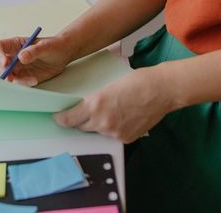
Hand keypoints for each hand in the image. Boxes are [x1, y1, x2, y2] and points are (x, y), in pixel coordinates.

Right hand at [0, 34, 74, 85]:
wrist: (63, 54)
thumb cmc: (53, 45)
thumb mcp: (45, 46)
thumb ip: (33, 51)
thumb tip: (21, 57)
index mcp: (15, 44)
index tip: (5, 62)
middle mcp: (13, 56)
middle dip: (4, 72)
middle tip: (11, 78)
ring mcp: (18, 67)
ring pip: (8, 76)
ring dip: (15, 80)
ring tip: (30, 79)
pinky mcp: (24, 76)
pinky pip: (19, 82)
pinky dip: (25, 83)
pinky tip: (35, 80)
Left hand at [53, 67, 174, 142]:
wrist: (161, 89)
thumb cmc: (137, 81)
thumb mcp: (108, 86)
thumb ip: (95, 100)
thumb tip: (85, 109)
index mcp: (95, 104)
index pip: (69, 119)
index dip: (62, 119)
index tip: (58, 117)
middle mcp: (102, 122)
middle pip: (81, 127)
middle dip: (80, 121)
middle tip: (82, 114)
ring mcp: (114, 133)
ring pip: (98, 132)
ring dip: (99, 124)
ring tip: (111, 112)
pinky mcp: (126, 139)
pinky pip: (112, 136)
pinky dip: (114, 129)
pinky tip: (122, 117)